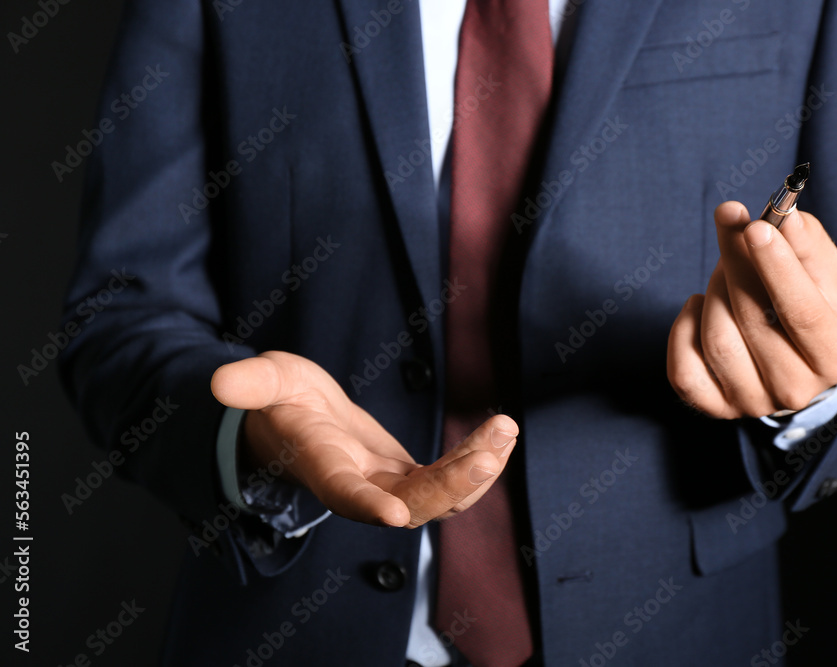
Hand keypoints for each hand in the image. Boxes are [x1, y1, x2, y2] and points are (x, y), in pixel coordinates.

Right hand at [210, 350, 517, 527]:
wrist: (295, 420)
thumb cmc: (277, 399)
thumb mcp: (266, 380)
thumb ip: (251, 383)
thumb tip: (221, 382)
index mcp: (320, 465)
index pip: (341, 493)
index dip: (366, 504)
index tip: (395, 514)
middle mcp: (356, 486)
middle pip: (408, 504)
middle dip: (450, 485)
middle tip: (489, 452)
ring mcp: (384, 487)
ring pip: (437, 497)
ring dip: (475, 472)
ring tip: (505, 430)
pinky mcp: (406, 477)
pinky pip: (448, 481)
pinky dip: (478, 462)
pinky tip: (503, 434)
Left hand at [667, 201, 836, 418]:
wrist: (792, 358)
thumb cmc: (808, 304)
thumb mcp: (819, 271)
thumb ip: (804, 242)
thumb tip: (785, 217)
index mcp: (833, 355)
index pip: (802, 313)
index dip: (777, 268)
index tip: (755, 227)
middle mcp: (795, 389)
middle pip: (752, 320)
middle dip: (736, 264)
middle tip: (731, 224)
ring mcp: (753, 403)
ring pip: (717, 339)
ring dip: (713, 292)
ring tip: (723, 271)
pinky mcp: (715, 407)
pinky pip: (683, 368)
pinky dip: (683, 328)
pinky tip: (699, 307)